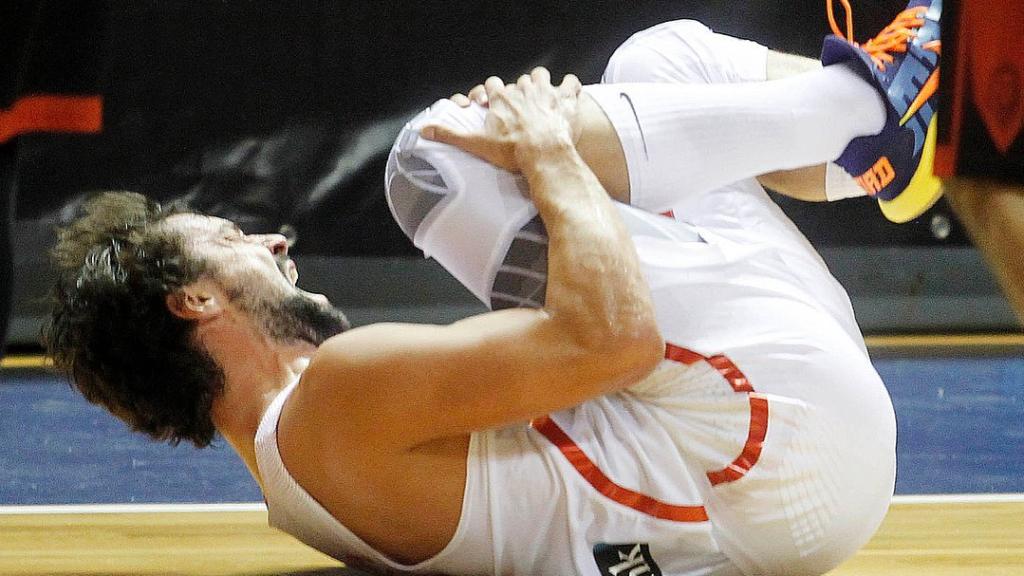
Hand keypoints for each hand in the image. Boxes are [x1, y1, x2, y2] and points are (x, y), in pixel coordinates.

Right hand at [421, 68, 582, 171]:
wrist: (544, 154)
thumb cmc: (513, 151)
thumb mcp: (477, 144)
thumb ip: (451, 135)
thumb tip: (426, 131)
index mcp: (502, 98)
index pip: (493, 84)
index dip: (493, 92)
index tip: (494, 101)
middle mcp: (522, 89)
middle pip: (517, 81)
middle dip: (518, 91)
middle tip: (519, 107)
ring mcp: (546, 92)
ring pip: (541, 76)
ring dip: (541, 83)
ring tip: (541, 97)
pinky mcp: (566, 99)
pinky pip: (571, 82)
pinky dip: (570, 86)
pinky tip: (569, 94)